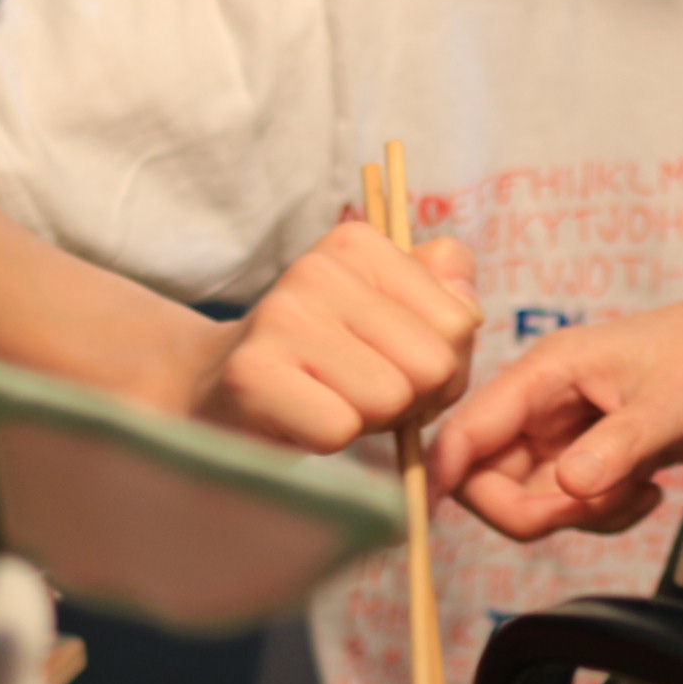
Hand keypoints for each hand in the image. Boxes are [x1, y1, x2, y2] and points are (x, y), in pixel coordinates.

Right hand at [192, 223, 480, 452]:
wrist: (215, 388)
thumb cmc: (324, 359)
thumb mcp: (390, 313)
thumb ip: (447, 294)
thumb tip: (468, 308)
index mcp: (357, 243)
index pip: (459, 321)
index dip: (441, 364)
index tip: (392, 362)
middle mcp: (317, 269)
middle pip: (433, 364)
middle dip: (412, 397)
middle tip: (362, 392)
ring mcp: (280, 319)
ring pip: (391, 398)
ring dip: (370, 420)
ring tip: (330, 401)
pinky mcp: (253, 375)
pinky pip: (340, 429)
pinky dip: (329, 440)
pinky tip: (300, 419)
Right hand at [429, 290, 682, 541]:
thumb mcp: (672, 402)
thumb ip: (616, 448)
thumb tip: (566, 487)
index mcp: (546, 373)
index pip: (467, 430)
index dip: (445, 478)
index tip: (435, 523)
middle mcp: (547, 404)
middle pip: (490, 480)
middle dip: (533, 511)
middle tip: (590, 506)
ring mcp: (572, 435)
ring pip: (534, 501)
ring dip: (579, 516)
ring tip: (637, 491)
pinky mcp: (600, 460)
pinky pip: (575, 508)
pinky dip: (606, 516)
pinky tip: (651, 492)